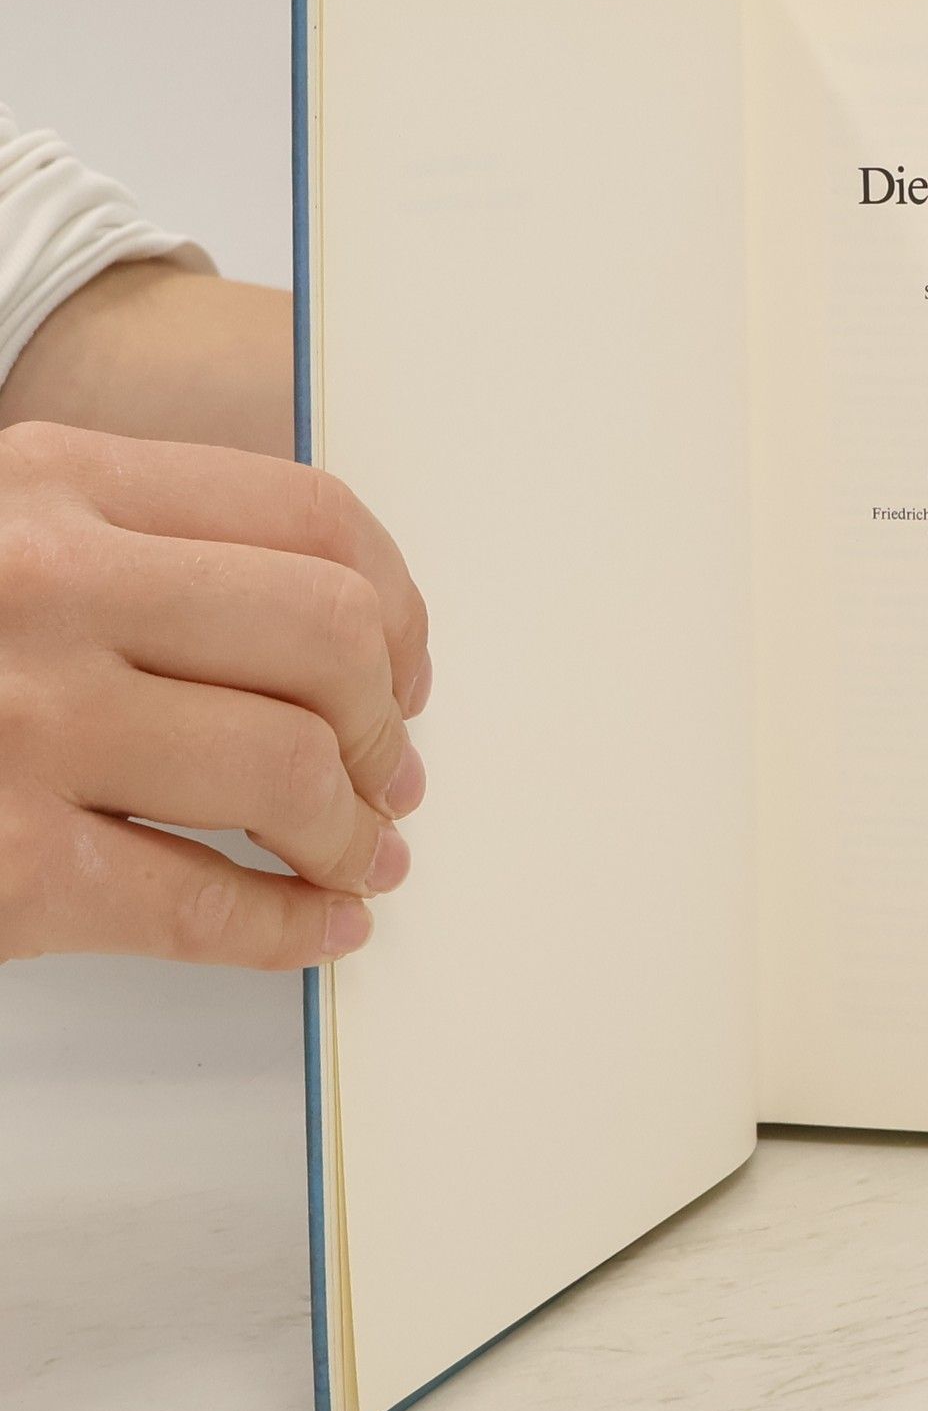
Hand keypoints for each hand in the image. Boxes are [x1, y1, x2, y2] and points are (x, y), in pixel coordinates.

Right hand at [0, 420, 430, 966]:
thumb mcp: (5, 534)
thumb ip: (140, 546)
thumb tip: (338, 635)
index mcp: (56, 484)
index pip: (313, 518)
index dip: (397, 607)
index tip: (404, 667)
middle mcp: (48, 586)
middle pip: (328, 638)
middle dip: (386, 722)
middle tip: (391, 773)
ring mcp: (21, 725)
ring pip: (287, 769)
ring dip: (354, 830)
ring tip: (361, 853)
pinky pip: (198, 904)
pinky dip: (290, 926)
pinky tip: (323, 925)